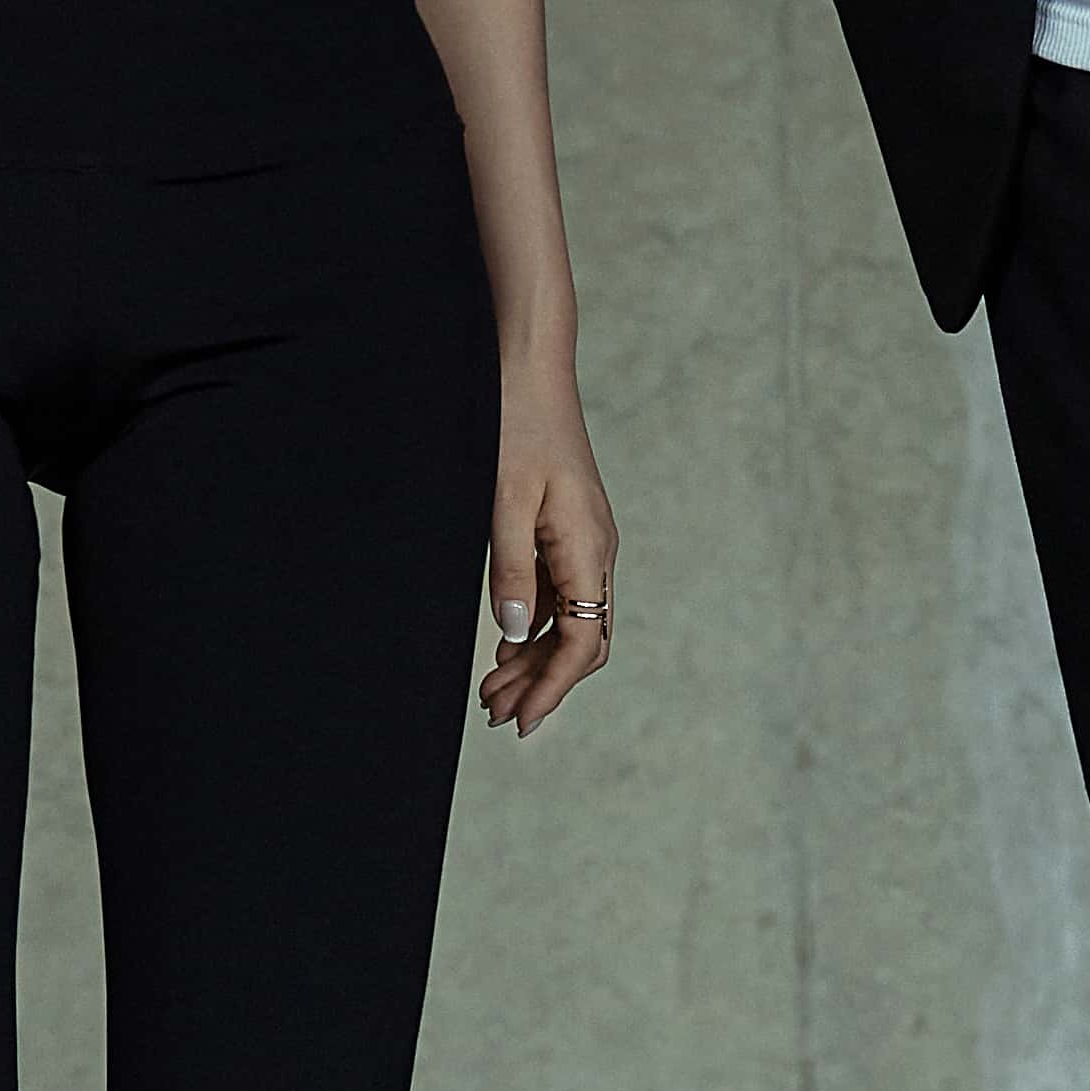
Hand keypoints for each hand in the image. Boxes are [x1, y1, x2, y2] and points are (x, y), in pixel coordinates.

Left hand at [481, 386, 615, 740]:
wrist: (530, 368)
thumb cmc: (516, 425)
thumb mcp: (503, 501)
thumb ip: (510, 571)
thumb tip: (510, 634)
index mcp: (589, 547)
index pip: (582, 640)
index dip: (553, 688)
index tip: (521, 721)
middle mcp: (597, 551)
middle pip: (581, 640)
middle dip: (542, 683)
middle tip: (494, 715)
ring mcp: (586, 541)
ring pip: (570, 621)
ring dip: (534, 659)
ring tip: (492, 690)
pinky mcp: (569, 530)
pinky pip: (560, 595)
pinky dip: (533, 627)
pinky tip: (504, 645)